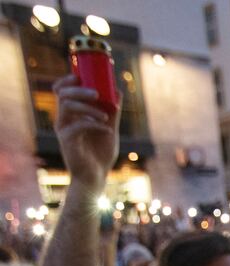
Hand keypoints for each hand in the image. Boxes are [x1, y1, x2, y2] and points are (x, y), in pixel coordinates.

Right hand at [53, 75, 119, 191]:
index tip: (80, 76)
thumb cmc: (101, 153)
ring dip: (89, 108)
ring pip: (68, 107)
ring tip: (106, 116)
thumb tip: (118, 91)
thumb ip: (113, 113)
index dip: (67, 80)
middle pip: (63, 94)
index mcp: (71, 113)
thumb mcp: (110, 129)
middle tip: (97, 94)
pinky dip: (94, 124)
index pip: (62, 90)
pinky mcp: (66, 141)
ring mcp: (63, 129)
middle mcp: (64, 119)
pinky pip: (77, 126)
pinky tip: (106, 130)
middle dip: (80, 90)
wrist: (96, 176)